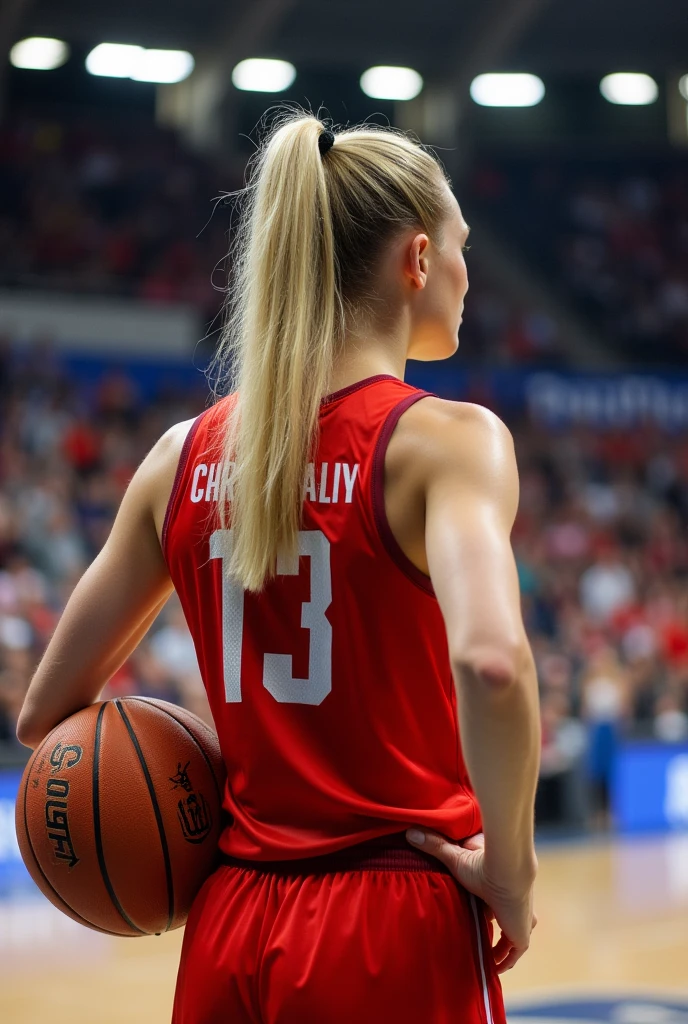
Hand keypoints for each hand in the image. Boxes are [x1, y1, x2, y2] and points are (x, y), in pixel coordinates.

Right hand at [406, 829, 536, 972]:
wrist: (507, 871)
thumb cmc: (483, 863)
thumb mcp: (454, 856)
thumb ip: (434, 845)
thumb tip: (410, 832)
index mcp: (497, 883)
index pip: (489, 897)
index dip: (480, 903)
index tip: (468, 908)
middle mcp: (511, 902)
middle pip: (500, 915)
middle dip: (491, 922)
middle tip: (473, 932)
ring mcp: (520, 919)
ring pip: (510, 935)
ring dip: (499, 944)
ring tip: (482, 953)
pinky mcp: (522, 935)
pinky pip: (513, 953)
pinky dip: (504, 960)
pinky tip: (493, 967)